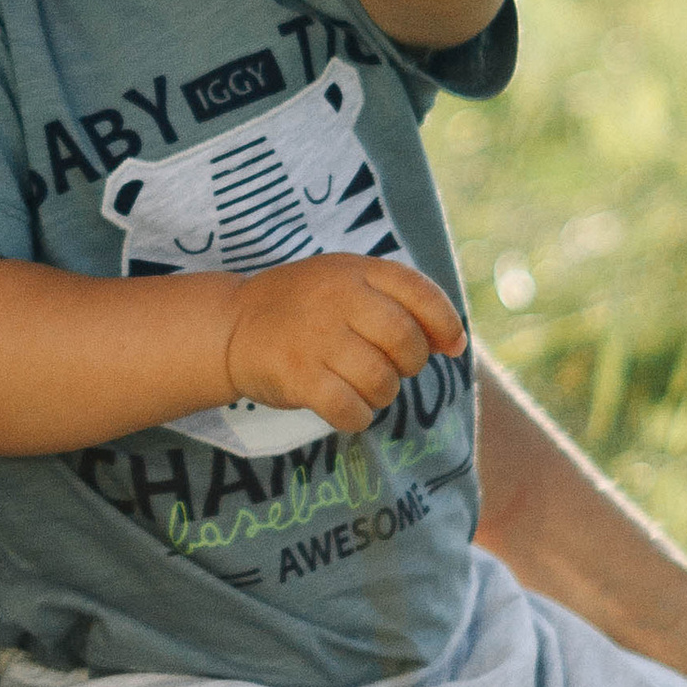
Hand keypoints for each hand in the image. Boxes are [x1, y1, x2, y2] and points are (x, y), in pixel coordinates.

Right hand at [223, 251, 466, 433]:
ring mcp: (316, 338)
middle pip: (406, 342)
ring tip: (363, 386)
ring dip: (383, 394)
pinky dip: (357, 416)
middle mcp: (337, 298)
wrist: (230, 325)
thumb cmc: (302, 308)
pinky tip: (345, 407)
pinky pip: (351, 410)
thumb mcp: (344, 282)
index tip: (450, 347)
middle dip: (410, 365)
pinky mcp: (298, 376)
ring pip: (382, 381)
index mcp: (354, 270)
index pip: (421, 293)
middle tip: (393, 368)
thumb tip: (455, 343)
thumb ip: (397, 301)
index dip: (445, 324)